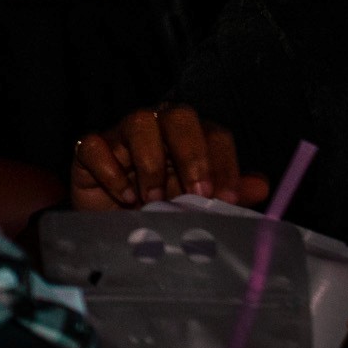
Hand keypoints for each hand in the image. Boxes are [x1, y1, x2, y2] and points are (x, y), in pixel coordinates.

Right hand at [72, 106, 269, 210]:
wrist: (113, 232)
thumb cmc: (161, 213)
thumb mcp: (199, 208)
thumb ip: (229, 195)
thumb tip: (261, 185)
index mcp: (191, 140)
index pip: (215, 133)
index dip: (224, 163)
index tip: (226, 198)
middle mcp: (158, 129)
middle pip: (179, 115)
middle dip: (192, 153)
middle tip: (196, 192)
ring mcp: (121, 136)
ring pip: (138, 122)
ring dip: (151, 162)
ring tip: (153, 199)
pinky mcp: (87, 151)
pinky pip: (94, 145)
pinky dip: (111, 171)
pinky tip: (124, 196)